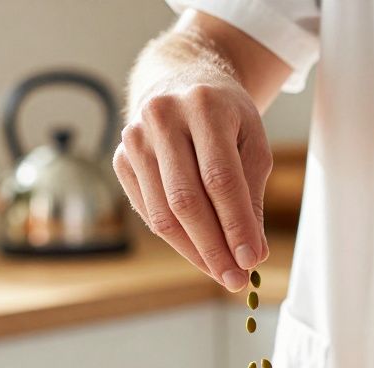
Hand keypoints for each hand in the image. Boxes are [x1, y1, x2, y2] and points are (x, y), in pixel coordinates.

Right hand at [112, 75, 271, 291]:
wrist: (180, 83)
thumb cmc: (225, 118)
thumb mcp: (252, 144)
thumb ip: (252, 196)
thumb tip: (253, 253)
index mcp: (204, 106)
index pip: (219, 179)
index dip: (236, 225)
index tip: (251, 261)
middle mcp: (162, 118)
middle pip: (186, 200)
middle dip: (213, 247)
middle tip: (235, 279)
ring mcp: (134, 138)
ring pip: (163, 213)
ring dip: (193, 251)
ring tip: (220, 272)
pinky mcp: (121, 159)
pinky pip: (149, 212)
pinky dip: (175, 239)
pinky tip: (198, 250)